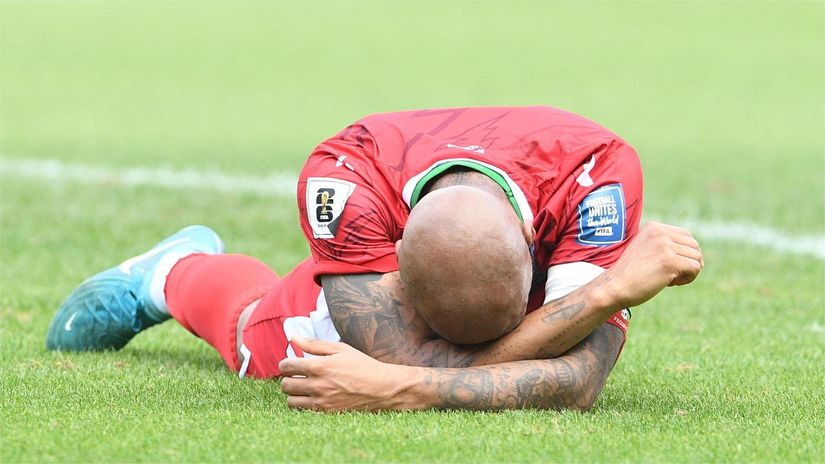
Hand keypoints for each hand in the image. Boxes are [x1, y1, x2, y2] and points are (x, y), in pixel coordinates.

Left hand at [279, 337, 412, 410]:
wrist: (381, 387)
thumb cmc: (362, 365)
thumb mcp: (340, 349)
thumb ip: (314, 344)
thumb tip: (293, 337)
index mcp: (319, 366)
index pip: (285, 366)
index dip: (285, 364)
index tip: (291, 364)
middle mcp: (317, 385)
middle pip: (285, 385)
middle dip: (288, 378)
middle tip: (299, 376)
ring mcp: (322, 401)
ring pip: (290, 401)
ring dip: (294, 393)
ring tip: (305, 387)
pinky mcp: (326, 413)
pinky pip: (302, 411)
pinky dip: (303, 404)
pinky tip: (313, 397)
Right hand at [604, 221, 703, 307]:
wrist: (614, 286)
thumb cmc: (629, 273)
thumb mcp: (646, 250)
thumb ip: (664, 245)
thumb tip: (699, 254)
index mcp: (654, 227)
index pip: (686, 235)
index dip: (683, 253)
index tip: (668, 265)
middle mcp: (660, 232)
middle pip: (694, 246)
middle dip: (688, 262)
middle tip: (671, 274)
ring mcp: (665, 246)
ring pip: (697, 257)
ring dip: (688, 271)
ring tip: (671, 279)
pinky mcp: (670, 261)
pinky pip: (695, 268)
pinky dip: (689, 278)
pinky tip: (672, 283)